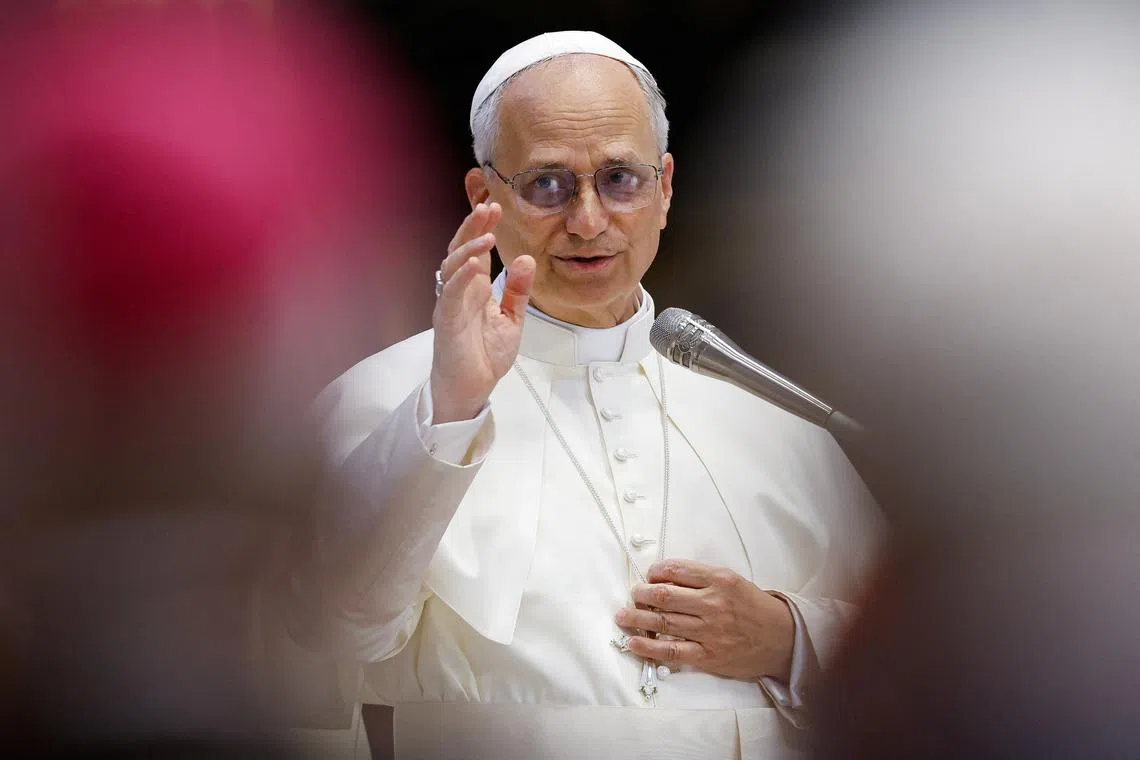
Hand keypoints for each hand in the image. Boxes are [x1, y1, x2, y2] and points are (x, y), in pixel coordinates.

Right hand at [430, 201, 534, 422]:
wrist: (471, 389)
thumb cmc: (485, 355)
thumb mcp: (512, 319)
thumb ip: (518, 291)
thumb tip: (527, 259)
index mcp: (474, 288)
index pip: (476, 250)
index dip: (482, 226)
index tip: (496, 207)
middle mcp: (460, 291)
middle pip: (460, 249)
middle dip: (473, 226)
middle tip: (489, 206)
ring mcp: (450, 304)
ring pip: (452, 266)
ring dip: (468, 247)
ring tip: (487, 232)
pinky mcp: (446, 321)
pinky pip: (450, 294)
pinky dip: (461, 276)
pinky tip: (474, 263)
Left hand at [615, 559, 794, 680]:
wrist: (781, 640)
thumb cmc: (754, 608)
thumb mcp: (734, 581)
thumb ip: (702, 577)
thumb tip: (666, 577)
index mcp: (720, 580)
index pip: (677, 571)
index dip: (656, 572)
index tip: (648, 575)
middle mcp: (713, 604)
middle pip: (665, 596)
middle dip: (642, 593)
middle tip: (633, 593)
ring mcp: (709, 631)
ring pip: (663, 622)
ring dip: (637, 618)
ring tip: (622, 615)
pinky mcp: (707, 656)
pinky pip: (671, 651)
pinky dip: (648, 647)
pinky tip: (633, 643)